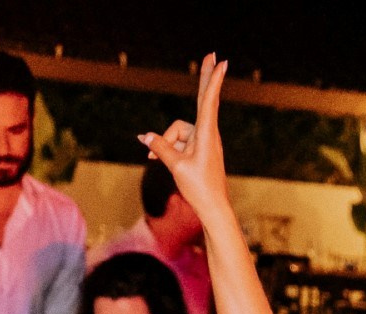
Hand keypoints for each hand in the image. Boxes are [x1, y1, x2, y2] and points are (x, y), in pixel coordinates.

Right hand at [139, 56, 230, 216]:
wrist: (213, 208)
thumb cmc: (198, 187)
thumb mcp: (175, 166)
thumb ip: (160, 147)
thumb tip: (144, 136)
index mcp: (206, 134)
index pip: (209, 101)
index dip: (212, 80)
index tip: (222, 62)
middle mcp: (208, 133)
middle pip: (204, 99)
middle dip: (205, 77)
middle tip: (212, 53)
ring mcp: (204, 140)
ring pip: (178, 132)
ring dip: (167, 145)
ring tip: (164, 164)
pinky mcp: (200, 148)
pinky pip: (180, 142)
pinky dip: (170, 149)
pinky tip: (158, 160)